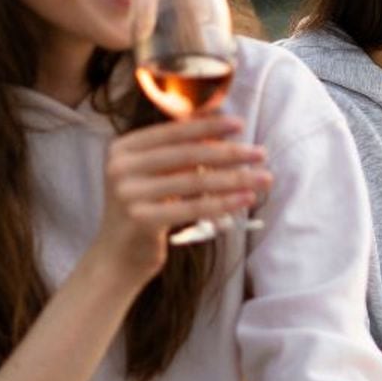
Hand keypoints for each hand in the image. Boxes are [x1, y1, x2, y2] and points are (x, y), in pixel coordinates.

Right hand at [92, 114, 271, 276]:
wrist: (117, 257)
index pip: (173, 132)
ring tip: (264, 178)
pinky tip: (246, 199)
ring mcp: (127, 194)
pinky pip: (193, 208)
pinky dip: (223, 203)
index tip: (240, 124)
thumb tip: (219, 126)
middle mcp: (120, 167)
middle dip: (229, 153)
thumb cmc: (145, 210)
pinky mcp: (140, 219)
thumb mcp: (153, 175)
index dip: (208, 126)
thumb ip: (177, 152)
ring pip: (194, 182)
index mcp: (123, 148)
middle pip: (187, 155)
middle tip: (261, 153)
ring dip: (235, 179)